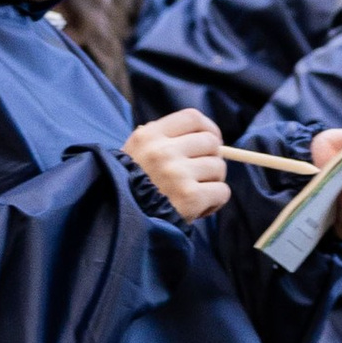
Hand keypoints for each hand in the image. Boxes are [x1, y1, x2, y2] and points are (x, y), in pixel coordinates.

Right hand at [125, 108, 228, 223]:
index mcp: (148, 137)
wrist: (119, 224)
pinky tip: (199, 208)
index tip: (210, 141)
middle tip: (200, 175)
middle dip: (212, 158)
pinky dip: (215, 201)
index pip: (192, 118)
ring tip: (194, 194)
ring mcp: (177, 174)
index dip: (208, 128)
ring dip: (212, 182)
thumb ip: (164, 141)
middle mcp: (162, 152)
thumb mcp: (135, 155)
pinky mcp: (189, 198)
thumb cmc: (130, 190)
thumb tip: (209, 138)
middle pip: (211, 142)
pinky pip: (222, 191)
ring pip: (218, 167)